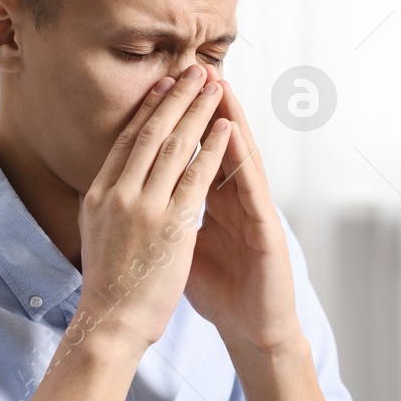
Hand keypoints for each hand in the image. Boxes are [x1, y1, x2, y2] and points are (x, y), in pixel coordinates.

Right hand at [68, 64, 233, 356]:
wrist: (110, 322)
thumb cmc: (108, 286)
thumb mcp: (95, 235)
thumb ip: (106, 206)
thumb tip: (107, 185)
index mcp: (98, 194)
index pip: (126, 141)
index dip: (148, 110)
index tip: (163, 86)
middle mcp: (117, 193)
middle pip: (150, 133)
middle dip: (175, 97)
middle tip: (193, 70)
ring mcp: (143, 207)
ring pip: (175, 146)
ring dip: (197, 111)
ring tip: (214, 86)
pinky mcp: (170, 224)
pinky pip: (197, 175)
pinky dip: (213, 148)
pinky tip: (226, 127)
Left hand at [184, 79, 301, 354]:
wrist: (252, 329)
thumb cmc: (221, 291)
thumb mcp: (184, 248)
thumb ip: (167, 220)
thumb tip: (132, 203)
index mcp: (213, 205)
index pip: (193, 155)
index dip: (177, 126)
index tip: (160, 92)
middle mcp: (235, 201)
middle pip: (217, 146)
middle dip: (201, 109)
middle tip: (190, 70)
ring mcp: (254, 212)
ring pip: (240, 157)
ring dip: (230, 119)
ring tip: (218, 86)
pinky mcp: (267, 229)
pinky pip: (252, 188)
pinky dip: (242, 159)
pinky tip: (233, 133)